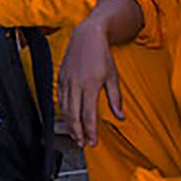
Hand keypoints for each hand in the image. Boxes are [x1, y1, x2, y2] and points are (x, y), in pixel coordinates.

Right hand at [59, 20, 123, 147]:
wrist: (87, 36)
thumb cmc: (101, 55)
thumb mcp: (113, 77)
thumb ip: (115, 98)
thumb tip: (120, 116)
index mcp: (91, 85)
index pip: (88, 114)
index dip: (90, 131)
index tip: (93, 142)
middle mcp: (76, 84)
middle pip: (73, 115)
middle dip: (77, 132)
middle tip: (82, 143)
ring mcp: (66, 81)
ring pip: (64, 108)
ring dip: (69, 124)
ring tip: (75, 134)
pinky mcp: (60, 77)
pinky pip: (59, 98)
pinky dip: (63, 110)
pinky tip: (68, 117)